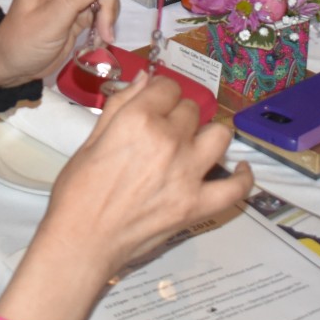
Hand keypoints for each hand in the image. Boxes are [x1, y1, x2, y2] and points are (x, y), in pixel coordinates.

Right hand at [39, 73, 254, 279]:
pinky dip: (242, 176)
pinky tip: (239, 169)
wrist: (82, 241)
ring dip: (207, 135)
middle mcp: (169, 140)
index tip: (156, 102)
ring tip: (194, 144)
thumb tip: (146, 79)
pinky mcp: (198, 205)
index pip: (168, 87)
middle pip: (191, 110)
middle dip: (178, 115)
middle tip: (163, 131)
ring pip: (219, 135)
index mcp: (138, 120)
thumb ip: (121, 104)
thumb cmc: (77, 191)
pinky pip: (236, 187)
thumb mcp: (91, 139)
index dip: (160, 93)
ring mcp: (188, 174)